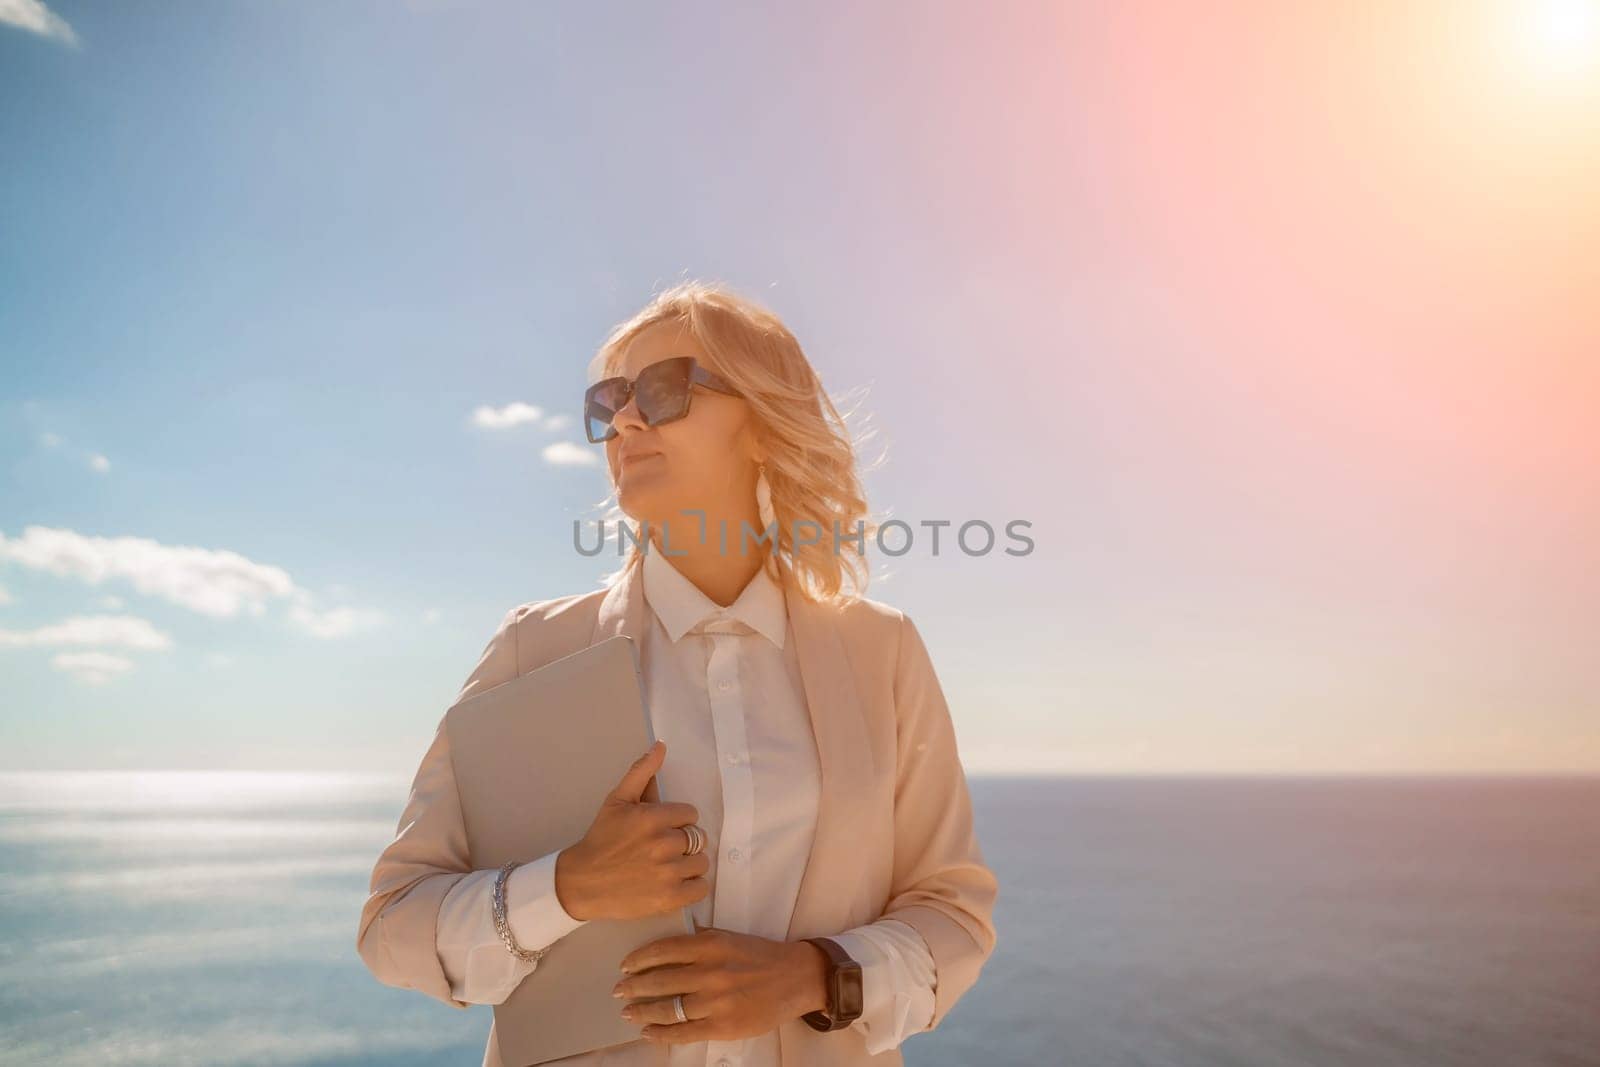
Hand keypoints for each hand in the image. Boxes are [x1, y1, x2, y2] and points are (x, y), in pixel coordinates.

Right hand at [555, 740, 710, 921]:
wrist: (582, 882)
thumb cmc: (601, 839)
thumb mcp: (617, 800)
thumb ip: (641, 772)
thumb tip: (660, 746)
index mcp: (652, 818)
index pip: (691, 814)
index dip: (678, 821)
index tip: (663, 829)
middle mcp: (663, 844)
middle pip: (698, 838)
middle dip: (684, 842)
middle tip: (662, 850)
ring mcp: (668, 873)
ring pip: (702, 863)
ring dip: (689, 865)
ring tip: (668, 867)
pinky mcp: (670, 898)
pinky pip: (701, 888)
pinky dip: (692, 886)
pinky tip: (674, 882)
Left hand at [611, 922, 829, 1044]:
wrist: (795, 978)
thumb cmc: (759, 956)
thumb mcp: (728, 937)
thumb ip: (699, 939)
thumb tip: (667, 942)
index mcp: (710, 946)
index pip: (663, 950)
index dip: (639, 959)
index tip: (625, 966)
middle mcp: (710, 972)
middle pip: (660, 981)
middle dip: (633, 987)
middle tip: (618, 991)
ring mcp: (716, 1002)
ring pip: (668, 1009)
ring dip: (642, 1012)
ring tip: (628, 1012)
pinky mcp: (722, 1026)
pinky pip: (683, 1032)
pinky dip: (661, 1033)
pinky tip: (649, 1032)